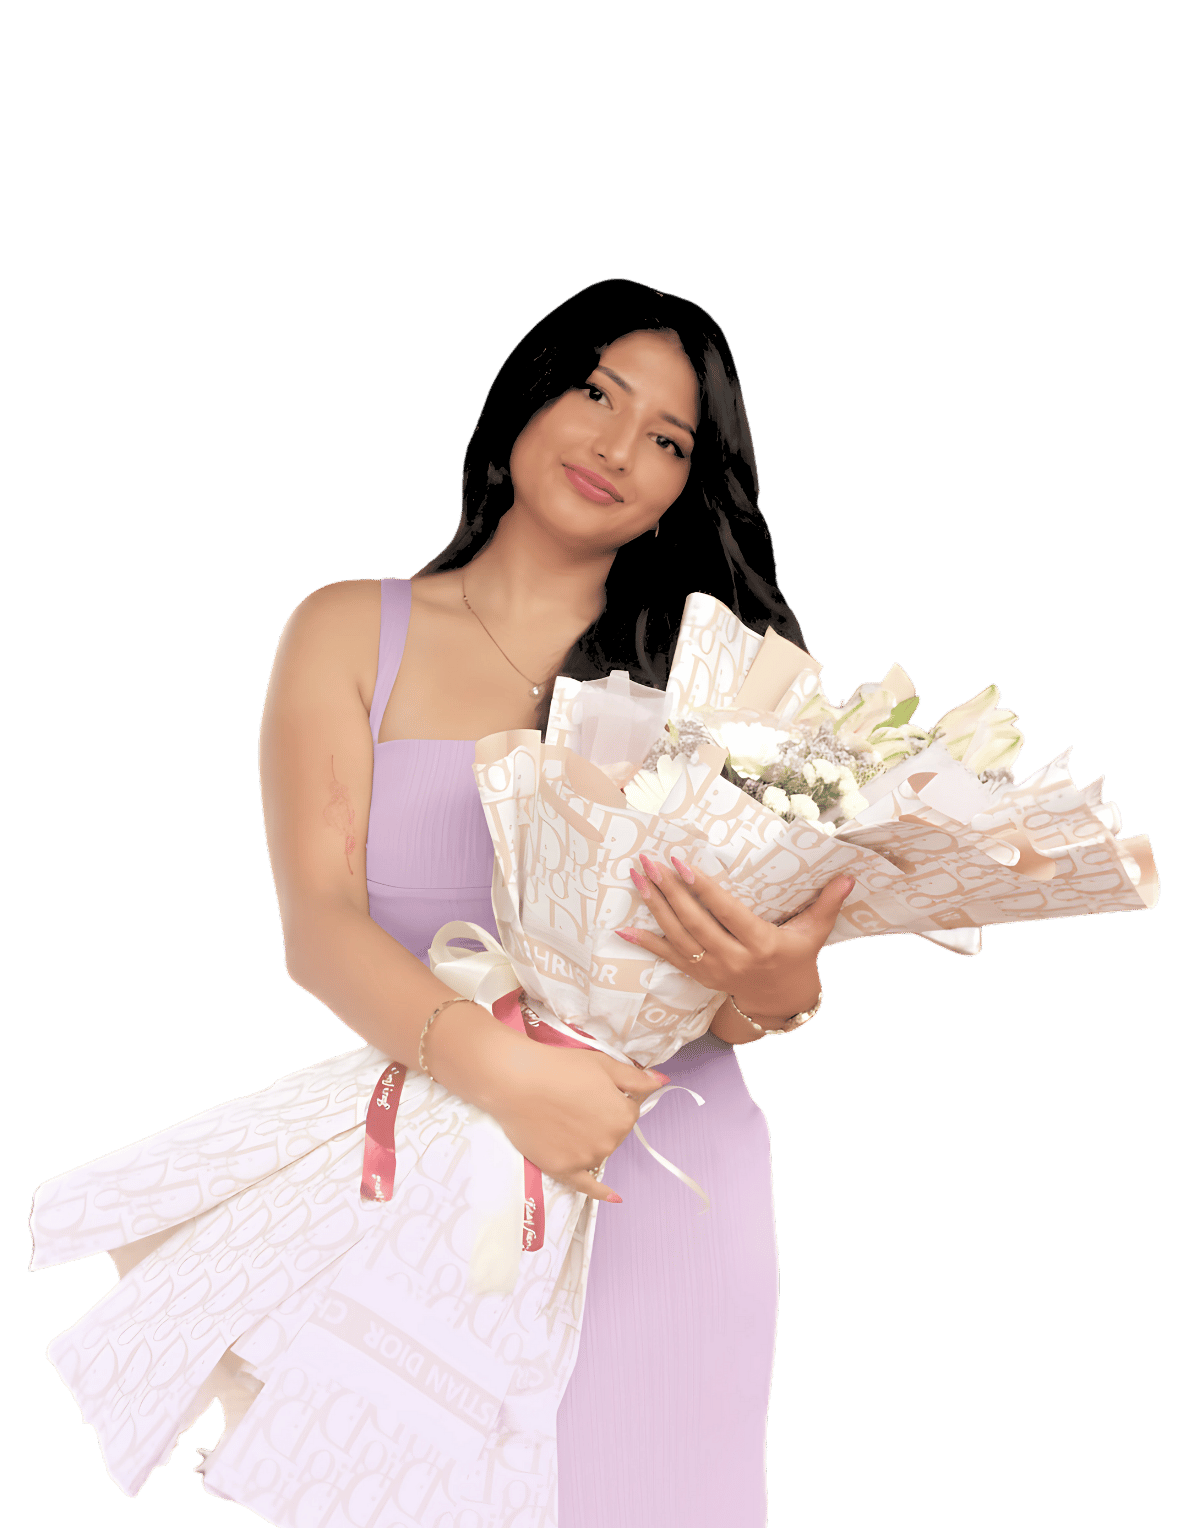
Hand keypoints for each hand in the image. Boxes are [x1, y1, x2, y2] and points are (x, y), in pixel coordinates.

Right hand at [487, 1040, 668, 1203]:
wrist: (516, 1081)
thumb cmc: (559, 1067)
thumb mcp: (603, 1065)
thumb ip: (635, 1078)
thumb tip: (661, 1082)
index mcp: (623, 1116)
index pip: (629, 1110)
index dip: (613, 1097)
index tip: (594, 1088)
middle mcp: (609, 1142)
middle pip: (615, 1132)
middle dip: (602, 1118)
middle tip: (575, 1100)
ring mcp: (586, 1159)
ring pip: (598, 1151)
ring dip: (590, 1140)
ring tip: (565, 1118)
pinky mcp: (562, 1169)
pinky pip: (587, 1186)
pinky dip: (601, 1192)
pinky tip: (615, 1197)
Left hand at [620, 854, 855, 1024]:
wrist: (782, 1003)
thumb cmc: (798, 959)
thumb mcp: (814, 934)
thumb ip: (828, 904)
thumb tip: (848, 876)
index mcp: (760, 944)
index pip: (726, 912)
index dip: (702, 889)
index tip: (681, 864)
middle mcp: (733, 959)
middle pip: (695, 923)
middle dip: (669, 891)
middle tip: (649, 862)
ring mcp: (713, 970)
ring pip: (678, 937)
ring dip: (655, 907)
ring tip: (637, 879)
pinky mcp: (700, 976)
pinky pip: (669, 958)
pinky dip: (646, 942)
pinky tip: (623, 928)